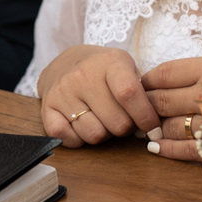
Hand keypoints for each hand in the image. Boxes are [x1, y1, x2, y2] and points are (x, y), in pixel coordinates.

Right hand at [36, 45, 161, 147]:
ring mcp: (62, 92)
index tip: (154, 130)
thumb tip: (155, 129)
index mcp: (109, 62)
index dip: (146, 117)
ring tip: (102, 119)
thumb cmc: (104, 70)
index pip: (129, 94)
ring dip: (103, 134)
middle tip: (122, 118)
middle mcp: (83, 75)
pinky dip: (80, 140)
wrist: (66, 61)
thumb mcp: (127, 67)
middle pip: (116, 123)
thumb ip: (142, 93)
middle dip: (125, 128)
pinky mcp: (46, 108)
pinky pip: (69, 140)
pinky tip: (83, 125)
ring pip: (95, 135)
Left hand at [141, 56, 201, 160]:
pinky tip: (155, 146)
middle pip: (163, 101)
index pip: (165, 74)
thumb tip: (158, 82)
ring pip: (171, 126)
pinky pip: (187, 150)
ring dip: (154, 129)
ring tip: (144, 128)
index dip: (147, 81)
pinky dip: (168, 148)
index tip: (140, 86)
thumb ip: (196, 72)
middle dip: (146, 106)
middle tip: (136, 109)